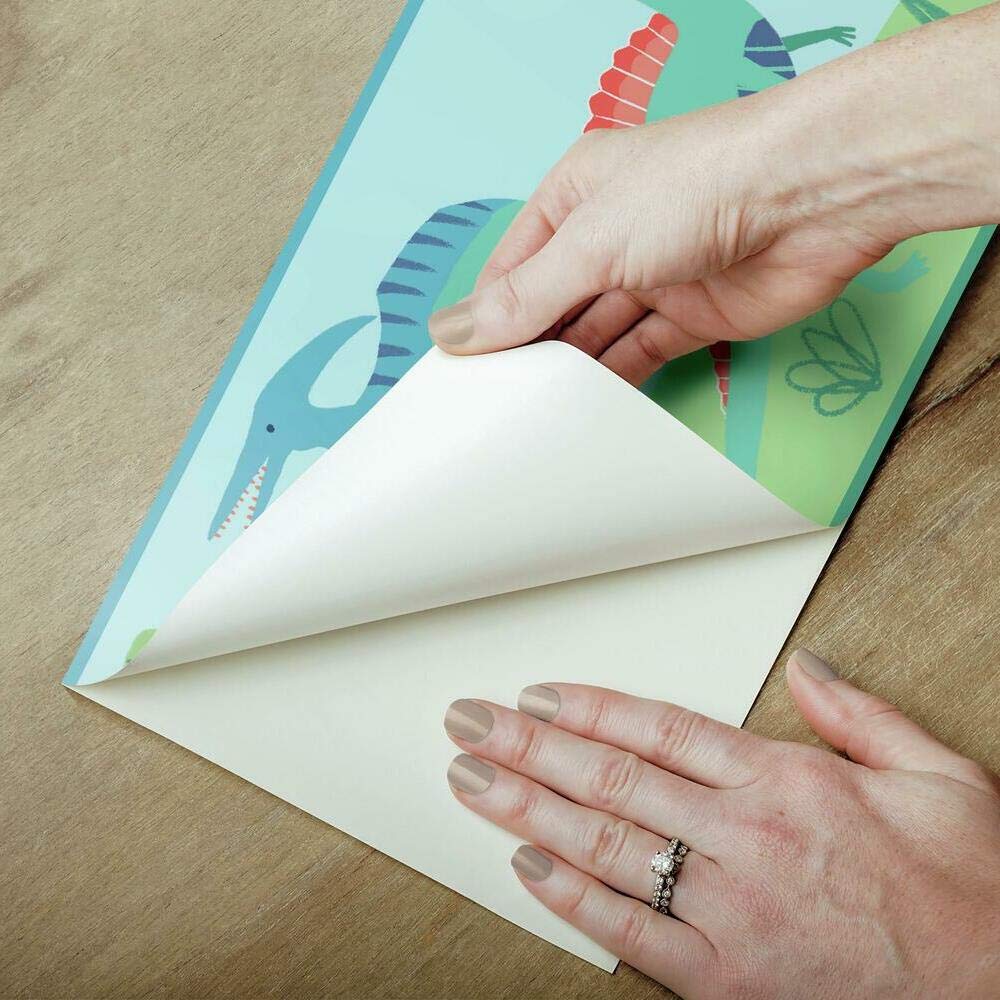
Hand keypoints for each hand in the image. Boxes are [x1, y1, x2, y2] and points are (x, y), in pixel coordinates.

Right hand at [429, 5, 999, 386]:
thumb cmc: (697, 187)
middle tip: (492, 408)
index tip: (460, 374)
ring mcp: (651, 278)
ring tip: (531, 420)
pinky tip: (586, 414)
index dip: (485, 320)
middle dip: (527, 352)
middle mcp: (608, 237)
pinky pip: (640, 356)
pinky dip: (616, 383)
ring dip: (569, 373)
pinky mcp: (691, 318)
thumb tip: (451, 332)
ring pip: (595, 336)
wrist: (812, 198)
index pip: (511, 270)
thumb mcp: (590, 242)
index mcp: (573, 198)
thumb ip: (524, 297)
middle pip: (551, 307)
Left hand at [443, 651, 999, 997]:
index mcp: (787, 782)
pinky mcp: (728, 980)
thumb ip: (857, 712)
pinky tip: (527, 870)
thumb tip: (805, 667)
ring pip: (606, 847)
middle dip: (528, 748)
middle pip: (613, 779)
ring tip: (472, 782)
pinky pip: (633, 934)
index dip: (588, 708)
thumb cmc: (969, 887)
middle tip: (469, 726)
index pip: (660, 729)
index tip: (535, 695)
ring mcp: (732, 911)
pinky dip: (573, 901)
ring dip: (527, 810)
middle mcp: (747, 840)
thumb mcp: (936, 772)